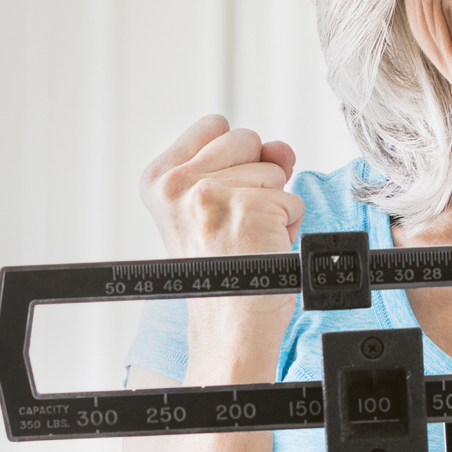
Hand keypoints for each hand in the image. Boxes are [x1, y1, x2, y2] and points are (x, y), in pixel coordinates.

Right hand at [141, 115, 304, 358]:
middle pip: (247, 138)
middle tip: (235, 222)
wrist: (228, 326)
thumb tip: (281, 148)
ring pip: (274, 170)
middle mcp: (178, 185)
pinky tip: (263, 248)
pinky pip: (293, 200)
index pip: (214, 124)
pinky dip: (289, 225)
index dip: (233, 156)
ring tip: (247, 239)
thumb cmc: (223, 270)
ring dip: (273, 205)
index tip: (221, 195)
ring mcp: (213, 195)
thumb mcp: (213, 206)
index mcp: (158, 180)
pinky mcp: (251, 210)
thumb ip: (244, 162)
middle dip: (256, 176)